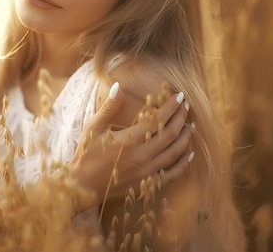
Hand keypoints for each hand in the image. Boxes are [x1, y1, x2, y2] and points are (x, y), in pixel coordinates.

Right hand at [68, 83, 191, 210]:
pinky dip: (183, 163)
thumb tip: (117, 86)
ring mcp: (146, 172)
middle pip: (170, 134)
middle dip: (181, 118)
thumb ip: (108, 107)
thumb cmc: (86, 153)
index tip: (179, 96)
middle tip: (186, 106)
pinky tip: (189, 153)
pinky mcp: (147, 184)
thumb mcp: (93, 127)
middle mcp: (141, 156)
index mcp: (128, 140)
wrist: (82, 186)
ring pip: (175, 152)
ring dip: (185, 137)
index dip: (170, 107)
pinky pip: (172, 174)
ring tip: (190, 125)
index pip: (157, 120)